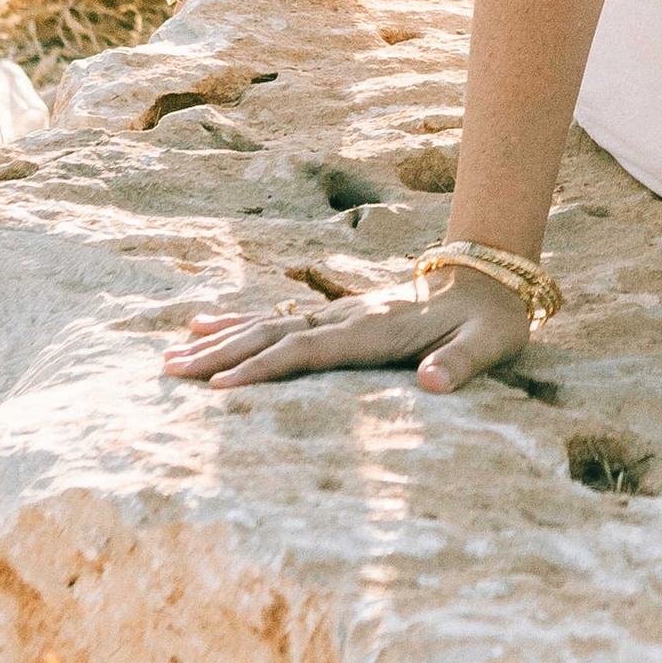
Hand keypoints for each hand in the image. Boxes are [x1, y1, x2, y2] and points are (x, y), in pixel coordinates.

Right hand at [162, 276, 530, 394]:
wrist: (493, 274)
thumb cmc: (492, 320)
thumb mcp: (489, 345)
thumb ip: (461, 364)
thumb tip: (431, 383)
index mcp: (374, 330)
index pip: (307, 351)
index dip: (263, 368)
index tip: (219, 388)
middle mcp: (346, 318)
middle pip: (271, 335)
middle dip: (220, 355)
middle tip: (168, 372)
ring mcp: (338, 313)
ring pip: (266, 324)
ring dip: (219, 339)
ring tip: (171, 354)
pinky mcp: (339, 315)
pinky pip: (278, 319)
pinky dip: (239, 322)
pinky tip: (205, 324)